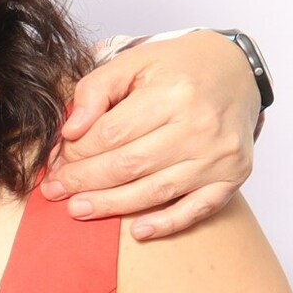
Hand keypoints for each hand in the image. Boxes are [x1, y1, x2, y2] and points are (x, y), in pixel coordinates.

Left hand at [44, 32, 261, 238]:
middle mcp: (200, 126)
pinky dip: (168, 223)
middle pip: (129, 165)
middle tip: (56, 190)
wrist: (237, 71)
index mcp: (173, 92)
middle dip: (85, 181)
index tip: (58, 160)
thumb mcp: (134, 61)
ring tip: (78, 209)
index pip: (111, 133)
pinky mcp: (233, 176)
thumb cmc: (180, 66)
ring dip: (112, 206)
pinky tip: (138, 231)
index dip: (78, 151)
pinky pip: (197, 209)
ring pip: (155, 191)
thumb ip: (96, 89)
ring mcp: (219, 155)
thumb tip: (70, 130)